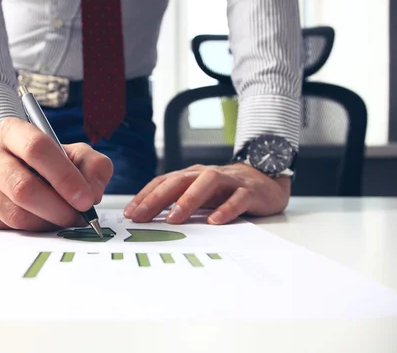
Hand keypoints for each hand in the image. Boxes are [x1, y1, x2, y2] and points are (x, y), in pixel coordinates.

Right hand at [0, 118, 112, 230]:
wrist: (5, 164)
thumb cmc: (43, 160)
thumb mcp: (72, 154)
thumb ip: (92, 166)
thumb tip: (92, 192)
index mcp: (11, 130)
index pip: (37, 148)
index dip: (64, 176)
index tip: (85, 199)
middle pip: (23, 187)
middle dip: (58, 208)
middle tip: (77, 218)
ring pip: (14, 213)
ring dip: (46, 223)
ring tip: (61, 219)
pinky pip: (3, 226)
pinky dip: (29, 230)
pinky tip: (40, 221)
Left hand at [124, 163, 289, 224]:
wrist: (266, 180)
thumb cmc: (225, 191)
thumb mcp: (199, 195)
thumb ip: (178, 203)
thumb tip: (149, 220)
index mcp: (191, 176)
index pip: (163, 181)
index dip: (145, 195)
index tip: (130, 213)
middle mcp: (206, 174)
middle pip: (179, 181)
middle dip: (158, 198)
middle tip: (142, 216)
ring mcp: (229, 181)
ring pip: (207, 183)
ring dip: (188, 200)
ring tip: (174, 218)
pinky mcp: (250, 191)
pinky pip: (237, 198)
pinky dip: (226, 209)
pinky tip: (215, 221)